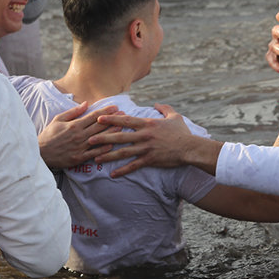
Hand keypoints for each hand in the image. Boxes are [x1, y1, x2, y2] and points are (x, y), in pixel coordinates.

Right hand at [37, 102, 116, 168]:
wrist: (40, 153)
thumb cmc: (49, 135)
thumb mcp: (58, 119)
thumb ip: (73, 112)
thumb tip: (86, 104)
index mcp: (75, 125)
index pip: (94, 116)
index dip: (106, 111)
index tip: (116, 107)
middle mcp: (79, 135)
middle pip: (99, 126)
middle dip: (113, 119)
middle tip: (124, 114)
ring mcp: (80, 147)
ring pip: (99, 139)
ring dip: (112, 132)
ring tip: (122, 127)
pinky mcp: (79, 158)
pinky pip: (94, 153)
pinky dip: (103, 149)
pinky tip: (112, 145)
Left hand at [90, 104, 209, 176]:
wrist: (189, 148)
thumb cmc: (182, 132)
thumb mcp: (174, 116)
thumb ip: (164, 109)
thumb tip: (156, 104)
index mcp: (147, 124)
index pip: (126, 120)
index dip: (111, 119)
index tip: (98, 118)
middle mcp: (144, 135)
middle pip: (120, 136)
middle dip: (103, 138)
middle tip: (89, 139)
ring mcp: (146, 148)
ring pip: (123, 152)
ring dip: (108, 155)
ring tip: (95, 158)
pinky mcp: (149, 160)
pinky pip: (133, 166)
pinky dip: (122, 170)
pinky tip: (112, 174)